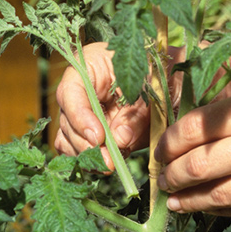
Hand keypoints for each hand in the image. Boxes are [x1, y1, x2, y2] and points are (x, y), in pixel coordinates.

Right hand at [54, 42, 148, 168]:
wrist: (164, 79)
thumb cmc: (155, 75)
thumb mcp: (149, 90)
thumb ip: (134, 115)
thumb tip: (119, 139)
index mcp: (87, 67)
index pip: (70, 93)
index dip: (80, 118)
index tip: (98, 137)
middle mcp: (76, 91)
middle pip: (67, 122)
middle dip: (87, 145)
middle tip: (109, 161)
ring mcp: (78, 113)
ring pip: (68, 140)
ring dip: (88, 156)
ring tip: (111, 164)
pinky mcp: (85, 132)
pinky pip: (77, 150)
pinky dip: (91, 160)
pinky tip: (109, 163)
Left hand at [154, 88, 230, 219]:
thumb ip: (226, 117)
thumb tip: (178, 137)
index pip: (193, 128)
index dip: (167, 143)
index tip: (159, 150)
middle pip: (196, 166)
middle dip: (169, 175)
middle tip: (161, 178)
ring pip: (213, 195)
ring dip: (185, 199)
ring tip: (173, 198)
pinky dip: (214, 209)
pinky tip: (201, 206)